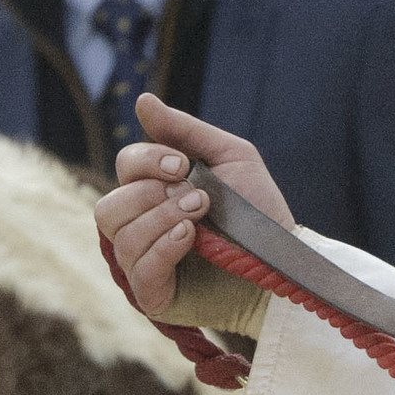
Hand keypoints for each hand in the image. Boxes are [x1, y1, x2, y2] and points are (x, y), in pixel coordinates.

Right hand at [91, 94, 294, 317]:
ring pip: (120, 236)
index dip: (145, 161)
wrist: (284, 259)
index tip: (181, 164)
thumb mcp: (230, 157)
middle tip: (199, 198)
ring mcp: (143, 262)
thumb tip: (142, 100)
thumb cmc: (258, 209)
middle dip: (153, 195)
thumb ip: (184, 130)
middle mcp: (141, 226)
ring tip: (199, 218)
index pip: (125, 167)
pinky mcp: (155, 294)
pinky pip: (137, 271)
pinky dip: (161, 249)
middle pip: (110, 205)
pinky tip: (189, 238)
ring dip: (161, 220)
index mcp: (153, 191)